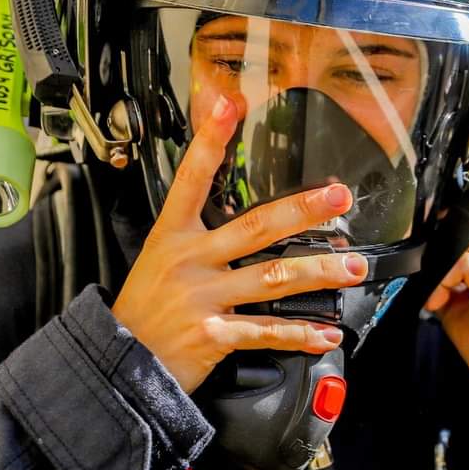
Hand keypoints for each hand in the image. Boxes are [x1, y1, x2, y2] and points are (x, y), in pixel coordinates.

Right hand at [112, 94, 367, 393]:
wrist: (117, 364)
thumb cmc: (142, 310)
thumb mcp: (157, 259)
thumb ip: (198, 238)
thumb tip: (243, 220)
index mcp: (172, 235)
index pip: (192, 178)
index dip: (210, 140)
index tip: (228, 105)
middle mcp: (189, 260)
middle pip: (255, 226)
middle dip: (303, 209)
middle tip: (337, 196)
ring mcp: (202, 298)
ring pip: (272, 277)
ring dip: (318, 272)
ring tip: (352, 266)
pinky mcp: (212, 335)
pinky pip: (265, 331)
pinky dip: (300, 333)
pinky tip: (325, 332)